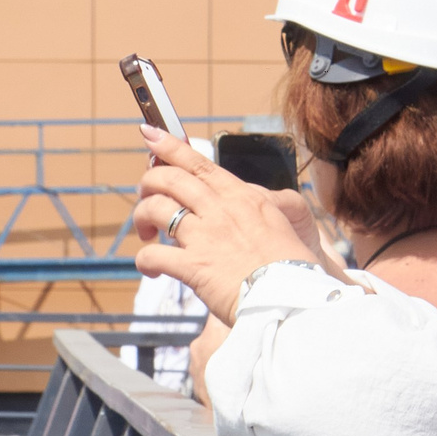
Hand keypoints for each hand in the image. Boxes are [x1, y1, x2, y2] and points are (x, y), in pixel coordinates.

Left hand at [131, 126, 334, 323]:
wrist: (293, 301)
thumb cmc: (294, 272)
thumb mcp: (280, 229)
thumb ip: (259, 214)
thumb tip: (252, 207)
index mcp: (244, 198)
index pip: (200, 163)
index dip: (170, 146)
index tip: (150, 134)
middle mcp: (222, 210)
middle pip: (170, 178)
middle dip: (149, 182)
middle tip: (146, 195)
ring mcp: (206, 236)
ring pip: (156, 208)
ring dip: (143, 217)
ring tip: (147, 234)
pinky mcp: (194, 265)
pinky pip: (153, 256)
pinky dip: (145, 262)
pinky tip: (151, 270)